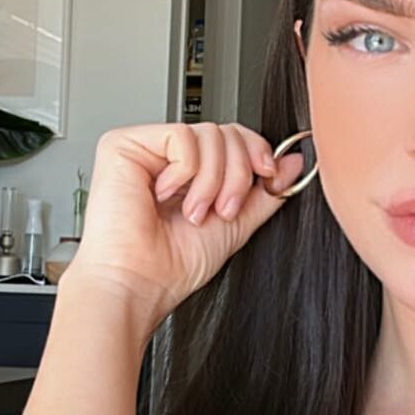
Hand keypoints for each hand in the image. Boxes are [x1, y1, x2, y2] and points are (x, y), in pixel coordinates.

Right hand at [64, 122, 306, 328]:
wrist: (140, 283)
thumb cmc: (172, 265)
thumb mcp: (237, 223)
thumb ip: (265, 192)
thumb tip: (293, 162)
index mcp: (190, 171)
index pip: (233, 136)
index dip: (257, 151)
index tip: (269, 176)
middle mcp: (166, 156)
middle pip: (225, 132)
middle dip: (236, 174)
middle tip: (222, 210)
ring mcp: (144, 147)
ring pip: (208, 133)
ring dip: (212, 181)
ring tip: (193, 211)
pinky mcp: (122, 144)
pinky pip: (181, 137)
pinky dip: (185, 173)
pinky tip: (164, 195)